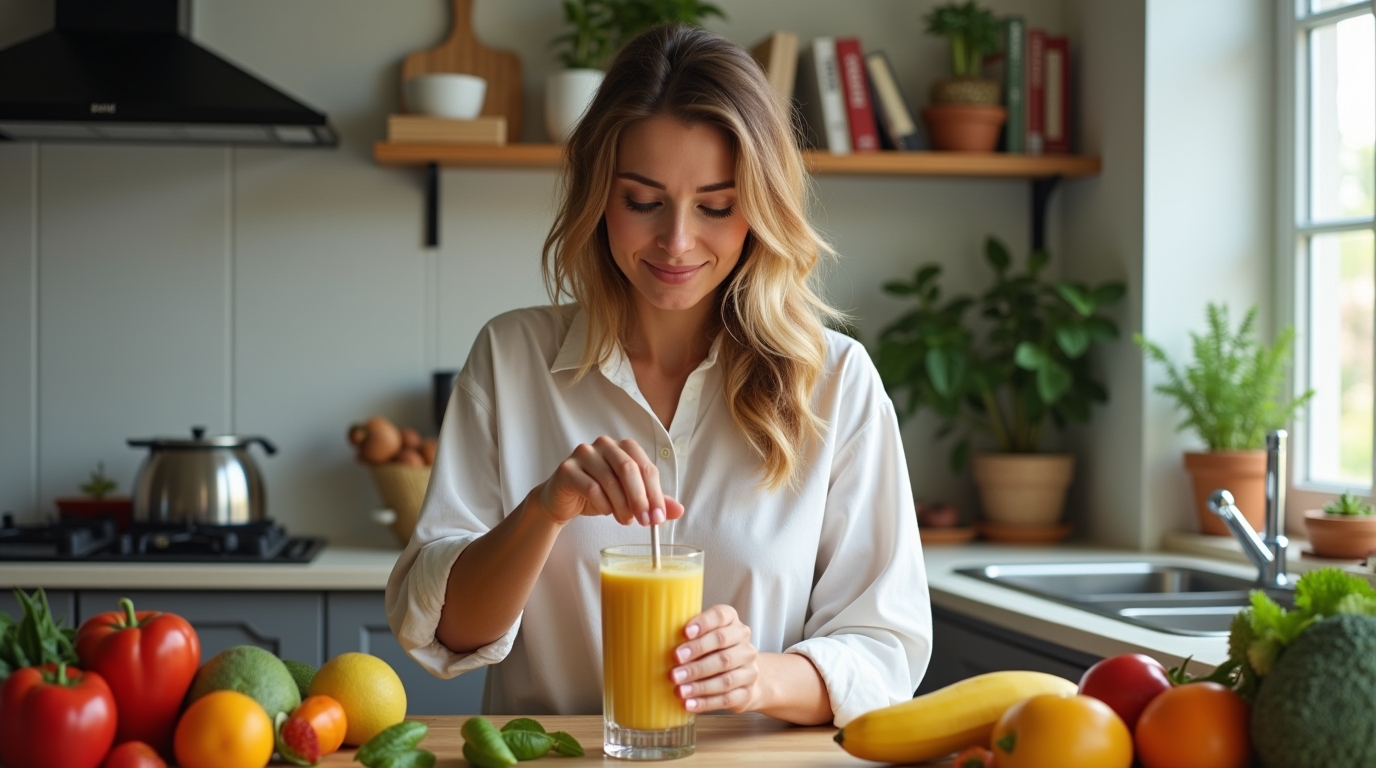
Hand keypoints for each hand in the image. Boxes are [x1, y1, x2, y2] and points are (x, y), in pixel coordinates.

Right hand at [531, 436, 685, 525]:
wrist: (562, 502)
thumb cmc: (598, 495)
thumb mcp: (629, 498)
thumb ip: (653, 501)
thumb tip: (679, 511)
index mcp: (624, 447)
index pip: (645, 467)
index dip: (655, 493)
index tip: (658, 517)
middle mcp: (604, 444)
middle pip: (629, 469)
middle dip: (640, 499)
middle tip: (645, 522)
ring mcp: (584, 453)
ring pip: (610, 479)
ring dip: (621, 505)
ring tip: (625, 520)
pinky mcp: (567, 468)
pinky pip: (591, 487)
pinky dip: (603, 504)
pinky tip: (606, 512)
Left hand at [671, 605, 759, 713]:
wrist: (745, 679)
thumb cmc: (717, 654)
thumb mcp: (707, 639)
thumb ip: (689, 637)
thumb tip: (655, 640)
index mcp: (733, 624)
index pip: (722, 616)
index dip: (704, 622)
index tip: (685, 632)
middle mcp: (744, 645)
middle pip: (722, 645)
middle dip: (697, 653)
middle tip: (675, 662)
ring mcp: (749, 670)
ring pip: (725, 676)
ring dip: (699, 683)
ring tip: (679, 688)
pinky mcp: (747, 693)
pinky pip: (727, 698)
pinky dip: (705, 702)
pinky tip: (689, 703)